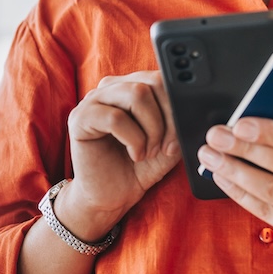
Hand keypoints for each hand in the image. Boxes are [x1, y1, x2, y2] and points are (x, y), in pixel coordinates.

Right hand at [60, 71, 180, 241]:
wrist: (113, 196)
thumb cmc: (138, 167)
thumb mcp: (168, 140)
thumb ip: (177, 120)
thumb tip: (193, 107)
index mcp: (131, 87)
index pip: (160, 77)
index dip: (177, 104)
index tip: (183, 134)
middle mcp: (111, 88)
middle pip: (150, 83)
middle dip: (168, 119)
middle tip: (167, 147)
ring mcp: (93, 100)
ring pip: (136, 95)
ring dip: (152, 129)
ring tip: (149, 152)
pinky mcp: (80, 118)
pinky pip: (115, 118)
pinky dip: (134, 140)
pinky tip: (135, 155)